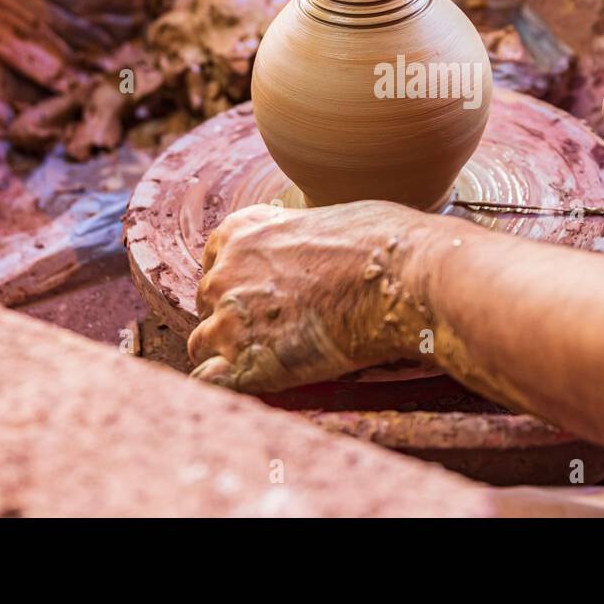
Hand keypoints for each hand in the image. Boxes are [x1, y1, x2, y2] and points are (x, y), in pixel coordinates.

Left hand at [187, 201, 439, 392]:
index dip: (237, 281)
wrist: (402, 276)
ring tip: (269, 360)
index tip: (261, 295)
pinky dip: (224, 385)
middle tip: (276, 331)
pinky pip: (209, 381)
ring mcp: (231, 320)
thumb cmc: (380, 243)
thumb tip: (308, 255)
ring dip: (227, 353)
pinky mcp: (247, 363)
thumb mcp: (324, 219)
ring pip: (201, 345)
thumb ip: (294, 240)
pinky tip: (255, 383)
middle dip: (233, 317)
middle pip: (207, 304)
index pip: (214, 260)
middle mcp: (225, 273)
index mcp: (241, 232)